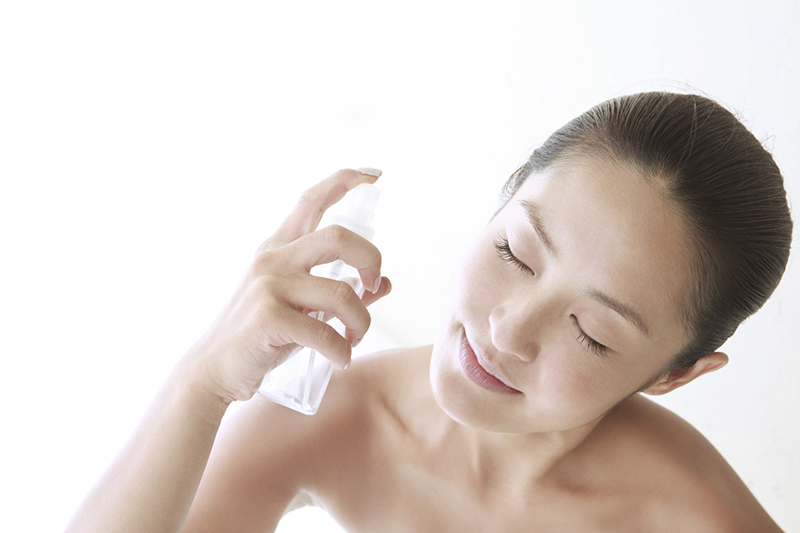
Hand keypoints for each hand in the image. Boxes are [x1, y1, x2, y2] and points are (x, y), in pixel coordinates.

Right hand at [183, 169, 390, 403]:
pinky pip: (325, 332)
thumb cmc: (261, 337)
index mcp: (278, 249)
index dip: (344, 181)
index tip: (373, 174)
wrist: (215, 369)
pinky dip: (340, 350)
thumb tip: (385, 284)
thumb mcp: (300, 308)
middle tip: (373, 286)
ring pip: (341, 293)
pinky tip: (339, 359)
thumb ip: (339, 294)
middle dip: (371, 260)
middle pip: (339, 237)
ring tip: (354, 340)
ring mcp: (269, 286)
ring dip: (361, 322)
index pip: (311, 200)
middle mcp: (273, 259)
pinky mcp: (269, 318)